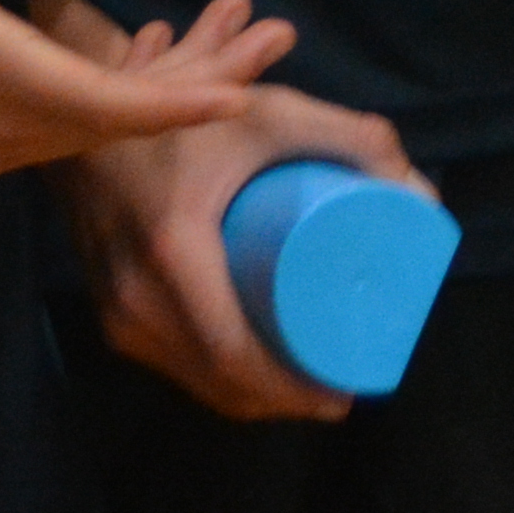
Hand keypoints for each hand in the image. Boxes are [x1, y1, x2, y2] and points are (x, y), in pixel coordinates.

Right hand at [0, 0, 290, 176]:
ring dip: (170, 80)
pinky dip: (122, 88)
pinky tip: (159, 43)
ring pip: (101, 122)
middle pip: (118, 117)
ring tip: (244, 29)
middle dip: (201, 79)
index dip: (174, 97)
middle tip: (278, 34)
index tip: (244, 91)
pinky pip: (71, 121)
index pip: (98, 101)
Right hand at [55, 73, 427, 424]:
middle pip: (218, 379)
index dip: (290, 388)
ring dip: (252, 397)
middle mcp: (134, 297)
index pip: (233, 354)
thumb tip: (423, 196)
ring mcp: (115, 311)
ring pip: (193, 380)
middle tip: (339, 391)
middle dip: (283, 400)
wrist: (90, 119)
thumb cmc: (190, 112)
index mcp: (171, 256)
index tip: (344, 393)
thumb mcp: (272, 115)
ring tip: (309, 385)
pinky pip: (170, 366)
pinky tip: (255, 384)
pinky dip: (216, 382)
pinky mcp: (110, 314)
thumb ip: (352, 138)